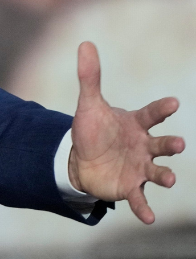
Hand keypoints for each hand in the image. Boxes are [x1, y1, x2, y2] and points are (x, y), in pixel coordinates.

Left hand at [68, 41, 184, 223]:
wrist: (82, 160)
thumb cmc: (93, 130)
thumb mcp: (89, 104)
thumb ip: (90, 77)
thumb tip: (85, 43)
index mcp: (136, 124)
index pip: (152, 114)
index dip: (162, 109)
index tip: (173, 103)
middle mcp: (144, 146)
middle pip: (161, 144)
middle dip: (170, 144)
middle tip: (179, 144)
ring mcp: (140, 168)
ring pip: (157, 172)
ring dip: (165, 176)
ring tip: (171, 179)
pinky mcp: (130, 187)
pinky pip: (140, 199)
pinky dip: (144, 208)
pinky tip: (149, 218)